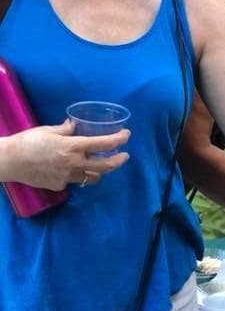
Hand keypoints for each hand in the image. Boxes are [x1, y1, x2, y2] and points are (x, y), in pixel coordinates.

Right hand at [4, 120, 129, 189]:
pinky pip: (74, 181)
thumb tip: (75, 125)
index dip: (119, 139)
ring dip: (99, 171)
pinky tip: (71, 170)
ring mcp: (67, 177)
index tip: (126, 135)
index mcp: (73, 147)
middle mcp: (74, 163)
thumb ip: (65, 129)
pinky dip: (76, 175)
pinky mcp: (59, 185)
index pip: (104, 144)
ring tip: (100, 165)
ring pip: (93, 177)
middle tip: (124, 156)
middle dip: (119, 161)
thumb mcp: (48, 130)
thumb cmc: (27, 141)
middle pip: (106, 166)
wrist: (9, 161)